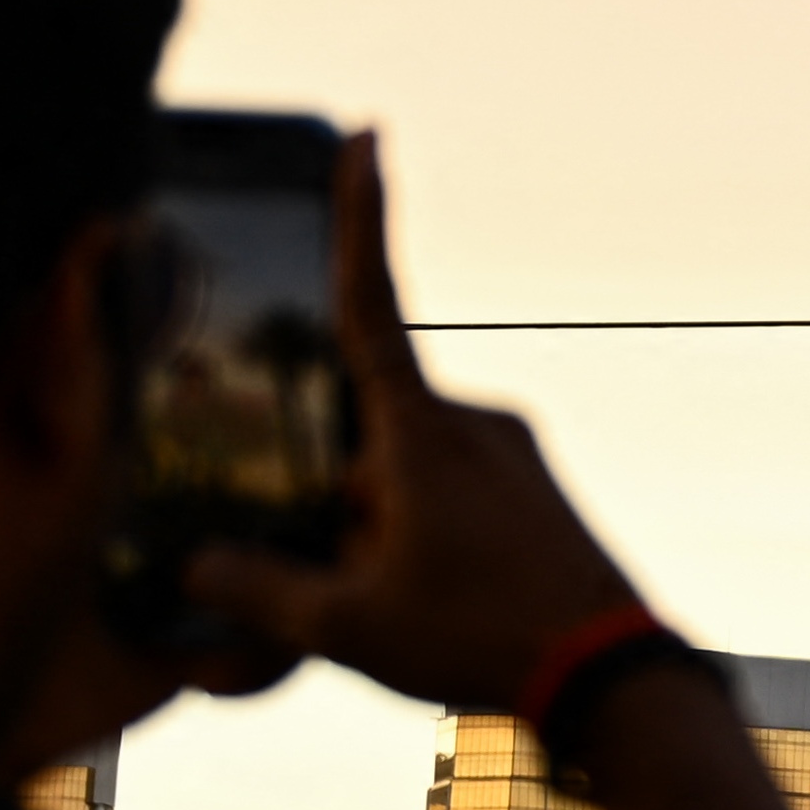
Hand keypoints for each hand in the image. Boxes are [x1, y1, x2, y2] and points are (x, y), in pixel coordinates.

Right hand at [185, 138, 640, 715]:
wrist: (613, 673)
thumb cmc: (482, 636)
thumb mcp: (344, 626)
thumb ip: (258, 589)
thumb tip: (196, 563)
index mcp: (424, 432)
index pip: (373, 304)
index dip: (362, 220)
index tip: (367, 136)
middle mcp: (473, 424)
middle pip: (361, 435)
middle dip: (330, 501)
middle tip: (344, 585)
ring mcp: (510, 454)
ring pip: (400, 476)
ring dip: (372, 532)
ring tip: (395, 617)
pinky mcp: (532, 490)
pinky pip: (444, 499)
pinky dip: (412, 543)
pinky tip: (422, 611)